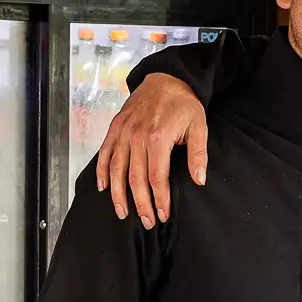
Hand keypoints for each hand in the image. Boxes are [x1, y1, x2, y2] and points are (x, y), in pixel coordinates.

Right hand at [95, 72, 208, 228]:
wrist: (166, 79)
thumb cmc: (184, 104)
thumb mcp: (199, 126)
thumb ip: (198, 154)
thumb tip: (199, 180)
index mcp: (158, 138)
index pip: (157, 177)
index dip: (159, 199)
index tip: (163, 215)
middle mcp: (137, 136)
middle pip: (135, 178)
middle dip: (140, 204)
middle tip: (146, 222)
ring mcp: (123, 132)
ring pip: (116, 169)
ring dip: (118, 194)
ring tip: (123, 213)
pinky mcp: (115, 127)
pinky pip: (105, 153)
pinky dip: (102, 171)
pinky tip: (103, 188)